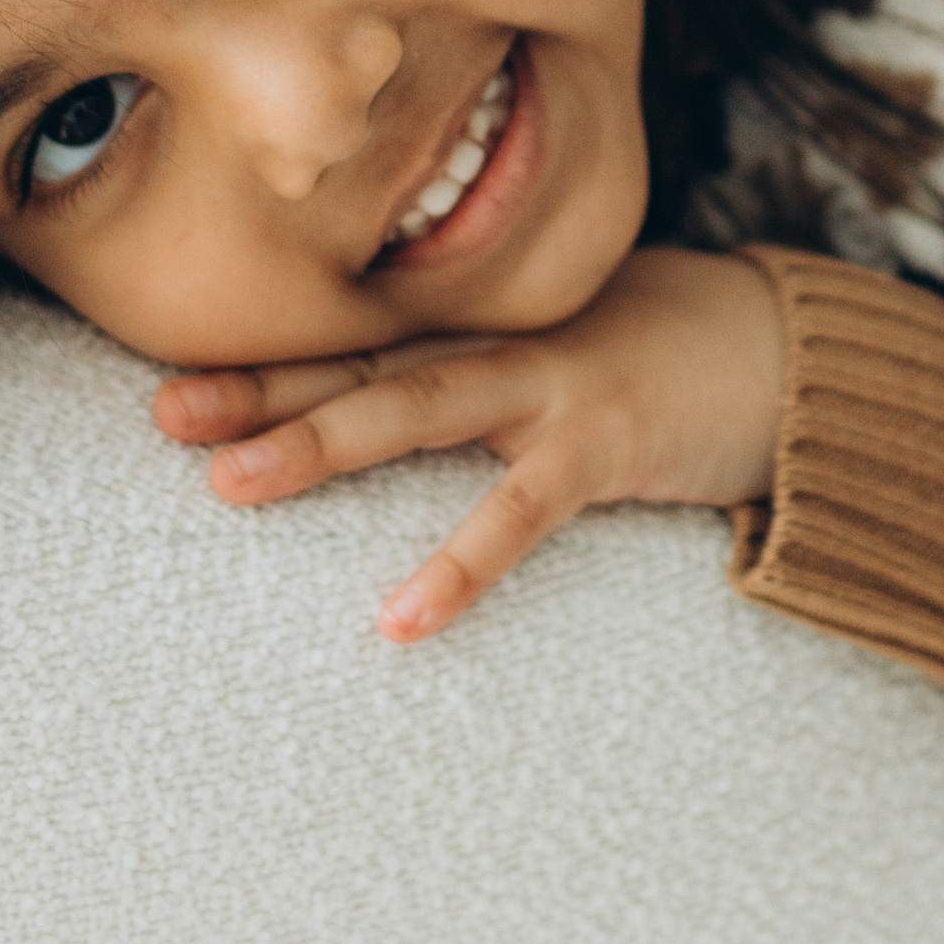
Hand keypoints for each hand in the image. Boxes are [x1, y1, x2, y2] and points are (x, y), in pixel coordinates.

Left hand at [150, 246, 786, 642]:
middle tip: (163, 414)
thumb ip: (473, 382)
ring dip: (320, 440)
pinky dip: (460, 561)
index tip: (162, 379)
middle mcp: (496, 342)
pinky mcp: (604, 443)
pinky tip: (399, 619)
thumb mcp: (550, 353)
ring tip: (230, 484)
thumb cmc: (653, 358)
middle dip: (257, 388)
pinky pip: (519, 512)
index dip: (260, 360)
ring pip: (416, 409)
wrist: (781, 347)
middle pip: (358, 363)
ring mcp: (548, 384)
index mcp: (476, 325)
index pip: (350, 342)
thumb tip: (382, 423)